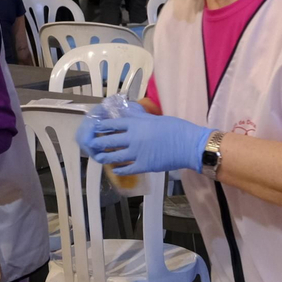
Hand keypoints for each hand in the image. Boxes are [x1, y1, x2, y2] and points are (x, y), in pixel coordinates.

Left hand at [80, 102, 213, 175]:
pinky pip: (126, 169)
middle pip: (109, 140)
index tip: (96, 128)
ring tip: (99, 157)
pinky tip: (115, 170)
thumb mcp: (155, 117)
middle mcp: (132, 138)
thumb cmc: (175, 128)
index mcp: (136, 124)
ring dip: (105, 157)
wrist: (188, 145)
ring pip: (114, 156)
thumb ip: (139, 116)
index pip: (113, 124)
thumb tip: (128, 111)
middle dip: (98, 142)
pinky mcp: (143, 166)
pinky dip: (119, 170)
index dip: (102, 126)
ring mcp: (136, 154)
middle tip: (92, 144)